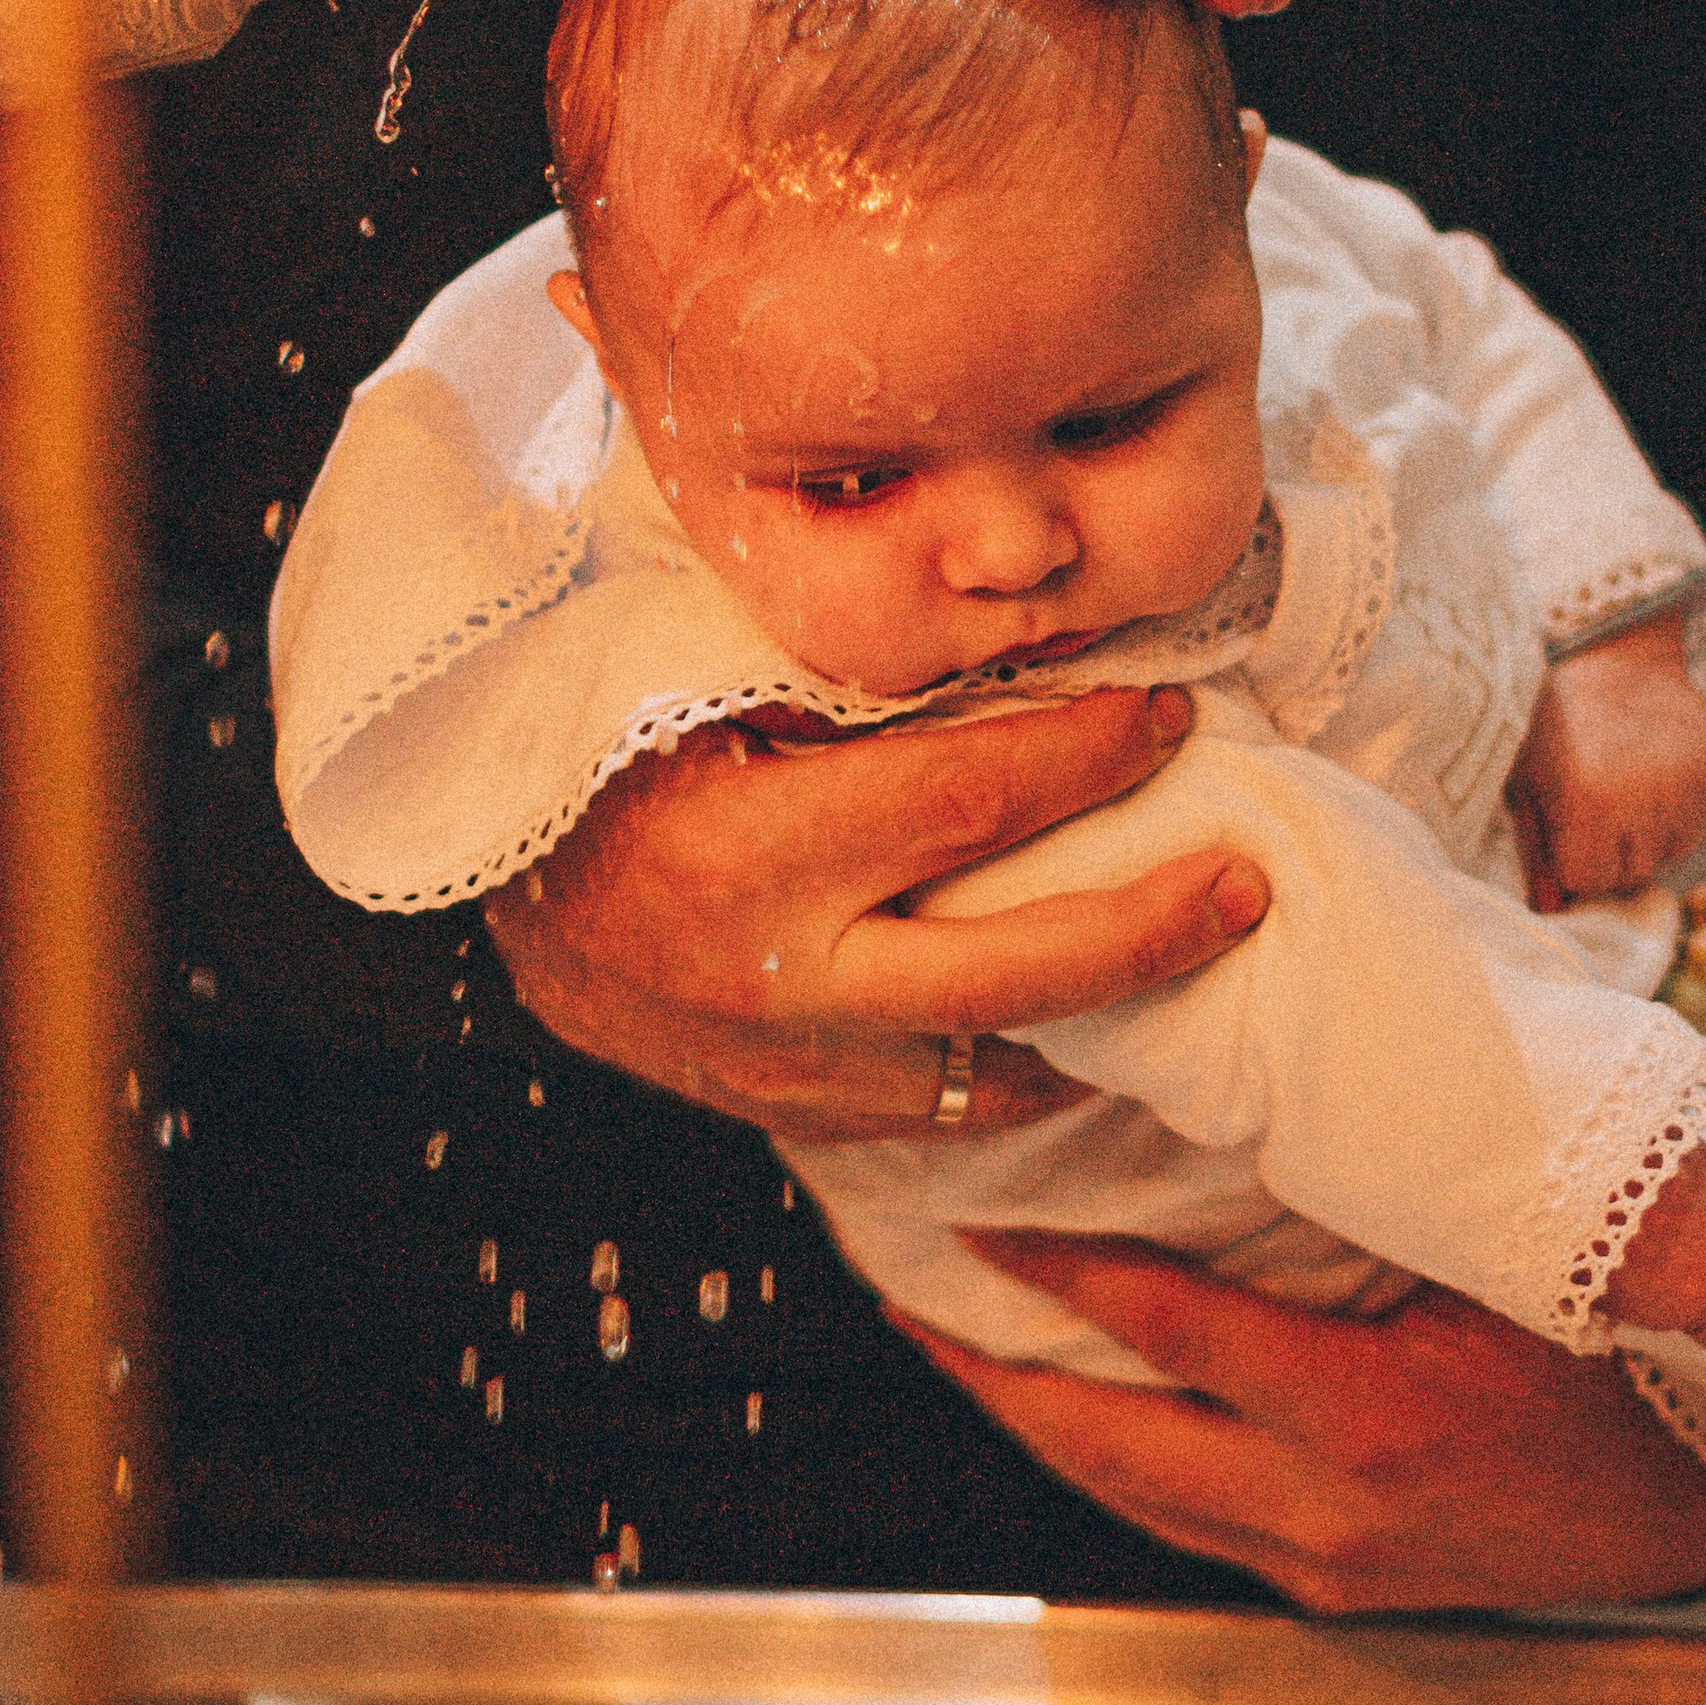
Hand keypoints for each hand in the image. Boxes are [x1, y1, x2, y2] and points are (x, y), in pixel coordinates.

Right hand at [481, 684, 1270, 1139]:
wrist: (459, 873)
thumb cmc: (572, 733)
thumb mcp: (669, 659)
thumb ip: (811, 637)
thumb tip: (976, 596)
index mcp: (748, 851)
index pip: (968, 802)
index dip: (1088, 754)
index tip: (1169, 710)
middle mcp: (771, 976)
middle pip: (1015, 969)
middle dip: (1151, 924)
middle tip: (1247, 882)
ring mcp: (774, 1063)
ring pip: (984, 1062)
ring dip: (1100, 1014)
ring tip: (1193, 957)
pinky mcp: (774, 1108)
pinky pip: (925, 1108)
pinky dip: (1008, 1067)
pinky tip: (1073, 1025)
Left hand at [893, 1236, 1705, 1611]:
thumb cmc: (1630, 1363)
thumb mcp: (1529, 1266)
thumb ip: (1410, 1194)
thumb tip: (1296, 1085)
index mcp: (1367, 1414)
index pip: (1170, 1332)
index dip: (1061, 1279)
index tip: (976, 1227)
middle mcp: (1324, 1506)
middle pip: (1109, 1444)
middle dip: (995, 1377)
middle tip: (909, 1309)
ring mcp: (1325, 1563)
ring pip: (1132, 1500)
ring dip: (1040, 1427)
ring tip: (960, 1356)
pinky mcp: (1337, 1590)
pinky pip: (1188, 1530)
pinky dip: (1118, 1470)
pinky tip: (1083, 1419)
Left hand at [1506, 616, 1705, 910]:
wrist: (1613, 652)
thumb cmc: (1551, 720)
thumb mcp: (1526, 781)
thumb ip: (1537, 849)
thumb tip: (1549, 909)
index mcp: (1588, 799)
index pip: (1588, 880)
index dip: (1574, 864)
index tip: (1564, 837)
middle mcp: (1644, 796)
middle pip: (1629, 874)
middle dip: (1609, 856)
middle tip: (1592, 814)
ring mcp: (1686, 783)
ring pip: (1667, 854)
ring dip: (1643, 838)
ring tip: (1621, 792)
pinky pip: (1695, 823)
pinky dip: (1673, 815)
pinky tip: (1650, 778)